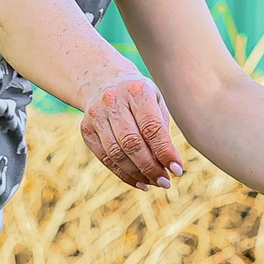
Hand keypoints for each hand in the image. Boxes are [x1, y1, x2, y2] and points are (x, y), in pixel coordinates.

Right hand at [80, 75, 185, 189]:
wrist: (103, 80)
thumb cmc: (139, 97)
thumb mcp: (156, 102)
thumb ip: (162, 130)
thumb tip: (169, 165)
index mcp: (136, 91)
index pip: (151, 127)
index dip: (165, 152)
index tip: (178, 170)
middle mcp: (112, 101)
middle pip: (132, 143)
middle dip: (151, 167)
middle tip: (166, 182)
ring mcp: (95, 115)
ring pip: (116, 153)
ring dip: (137, 174)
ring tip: (155, 183)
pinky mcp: (86, 129)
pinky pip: (105, 158)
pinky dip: (123, 174)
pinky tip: (139, 182)